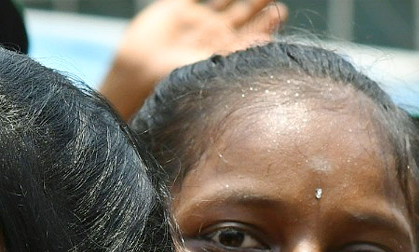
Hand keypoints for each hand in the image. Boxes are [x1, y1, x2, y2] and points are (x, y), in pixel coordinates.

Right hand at [100, 0, 285, 117]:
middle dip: (259, 5)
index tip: (279, 12)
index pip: (251, 37)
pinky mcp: (176, 10)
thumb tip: (267, 43)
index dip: (266, 24)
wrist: (138, 72)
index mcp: (221, 56)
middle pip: (243, 17)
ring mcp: (195, 23)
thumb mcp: (210, 66)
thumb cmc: (174, 77)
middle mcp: (211, 38)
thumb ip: (236, 53)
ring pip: (225, 3)